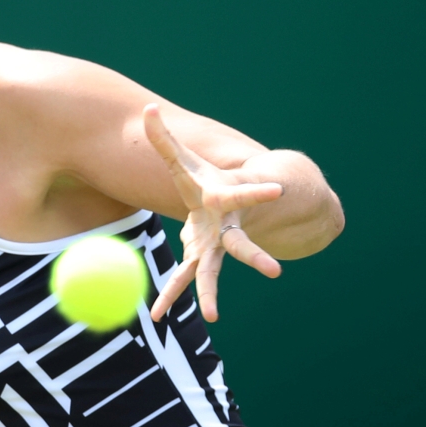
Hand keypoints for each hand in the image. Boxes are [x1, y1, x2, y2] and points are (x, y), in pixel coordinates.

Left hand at [143, 103, 282, 321]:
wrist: (220, 205)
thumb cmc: (202, 179)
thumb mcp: (182, 159)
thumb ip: (163, 137)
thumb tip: (147, 109)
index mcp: (223, 199)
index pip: (242, 193)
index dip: (258, 192)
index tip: (278, 191)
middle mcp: (224, 227)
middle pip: (241, 245)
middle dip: (256, 257)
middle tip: (275, 272)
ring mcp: (213, 247)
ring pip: (213, 271)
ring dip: (210, 293)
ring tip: (212, 317)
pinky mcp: (198, 258)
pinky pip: (184, 279)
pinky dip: (170, 296)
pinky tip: (158, 315)